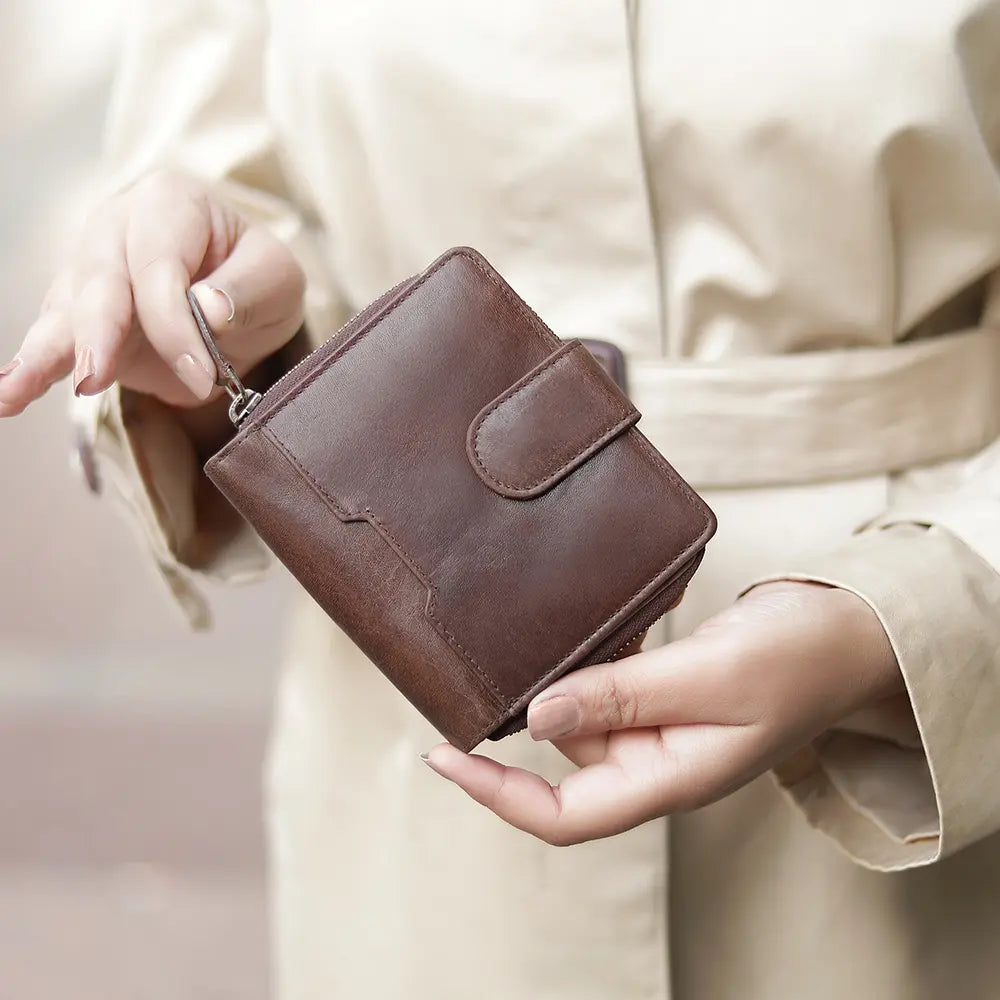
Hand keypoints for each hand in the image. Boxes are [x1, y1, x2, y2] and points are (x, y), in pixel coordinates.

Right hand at [0, 169, 304, 415]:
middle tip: (98, 378)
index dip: (175, 323)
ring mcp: (90, 271)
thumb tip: (207, 309)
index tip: (204, 372)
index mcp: (170, 203)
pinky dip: (29, 371)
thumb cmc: (256, 280)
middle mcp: (117, 227)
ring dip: (43, 353)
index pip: (159, 265)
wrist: (242, 303)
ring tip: (13, 391)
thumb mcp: (275, 278)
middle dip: (99, 332)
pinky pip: (51, 342)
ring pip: (64, 311)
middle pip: (99, 280)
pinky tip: (6, 395)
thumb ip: (247, 290)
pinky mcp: (79, 319)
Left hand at [423, 581, 902, 844]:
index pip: (565, 815)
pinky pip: (607, 684)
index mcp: (670, 779)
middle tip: (469, 673)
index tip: (443, 755)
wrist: (850, 635)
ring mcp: (661, 727)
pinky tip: (572, 625)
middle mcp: (656, 760)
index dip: (498, 795)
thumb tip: (537, 716)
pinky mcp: (665, 692)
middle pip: (563, 764)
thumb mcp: (710, 678)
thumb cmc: (798, 661)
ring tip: (512, 637)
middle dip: (514, 726)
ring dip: (550, 684)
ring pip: (581, 716)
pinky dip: (585, 660)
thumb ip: (625, 697)